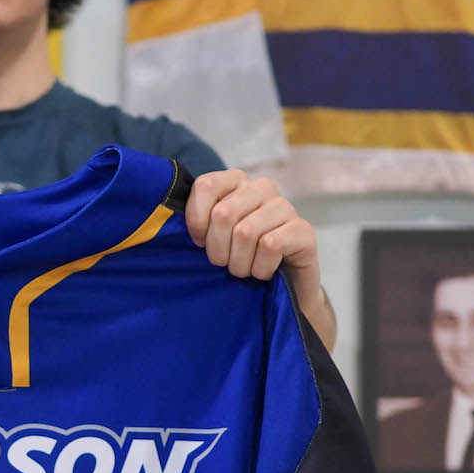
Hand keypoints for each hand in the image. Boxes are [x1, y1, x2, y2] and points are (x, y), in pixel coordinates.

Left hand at [184, 169, 336, 349]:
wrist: (280, 290)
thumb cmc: (239, 259)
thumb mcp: (212, 238)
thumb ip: (197, 221)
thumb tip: (169, 218)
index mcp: (236, 182)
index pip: (206, 186)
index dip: (197, 221)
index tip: (200, 243)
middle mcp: (262, 188)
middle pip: (223, 214)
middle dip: (218, 250)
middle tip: (225, 264)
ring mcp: (285, 207)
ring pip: (246, 232)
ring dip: (240, 264)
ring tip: (245, 271)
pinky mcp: (304, 230)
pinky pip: (270, 245)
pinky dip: (260, 268)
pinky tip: (265, 272)